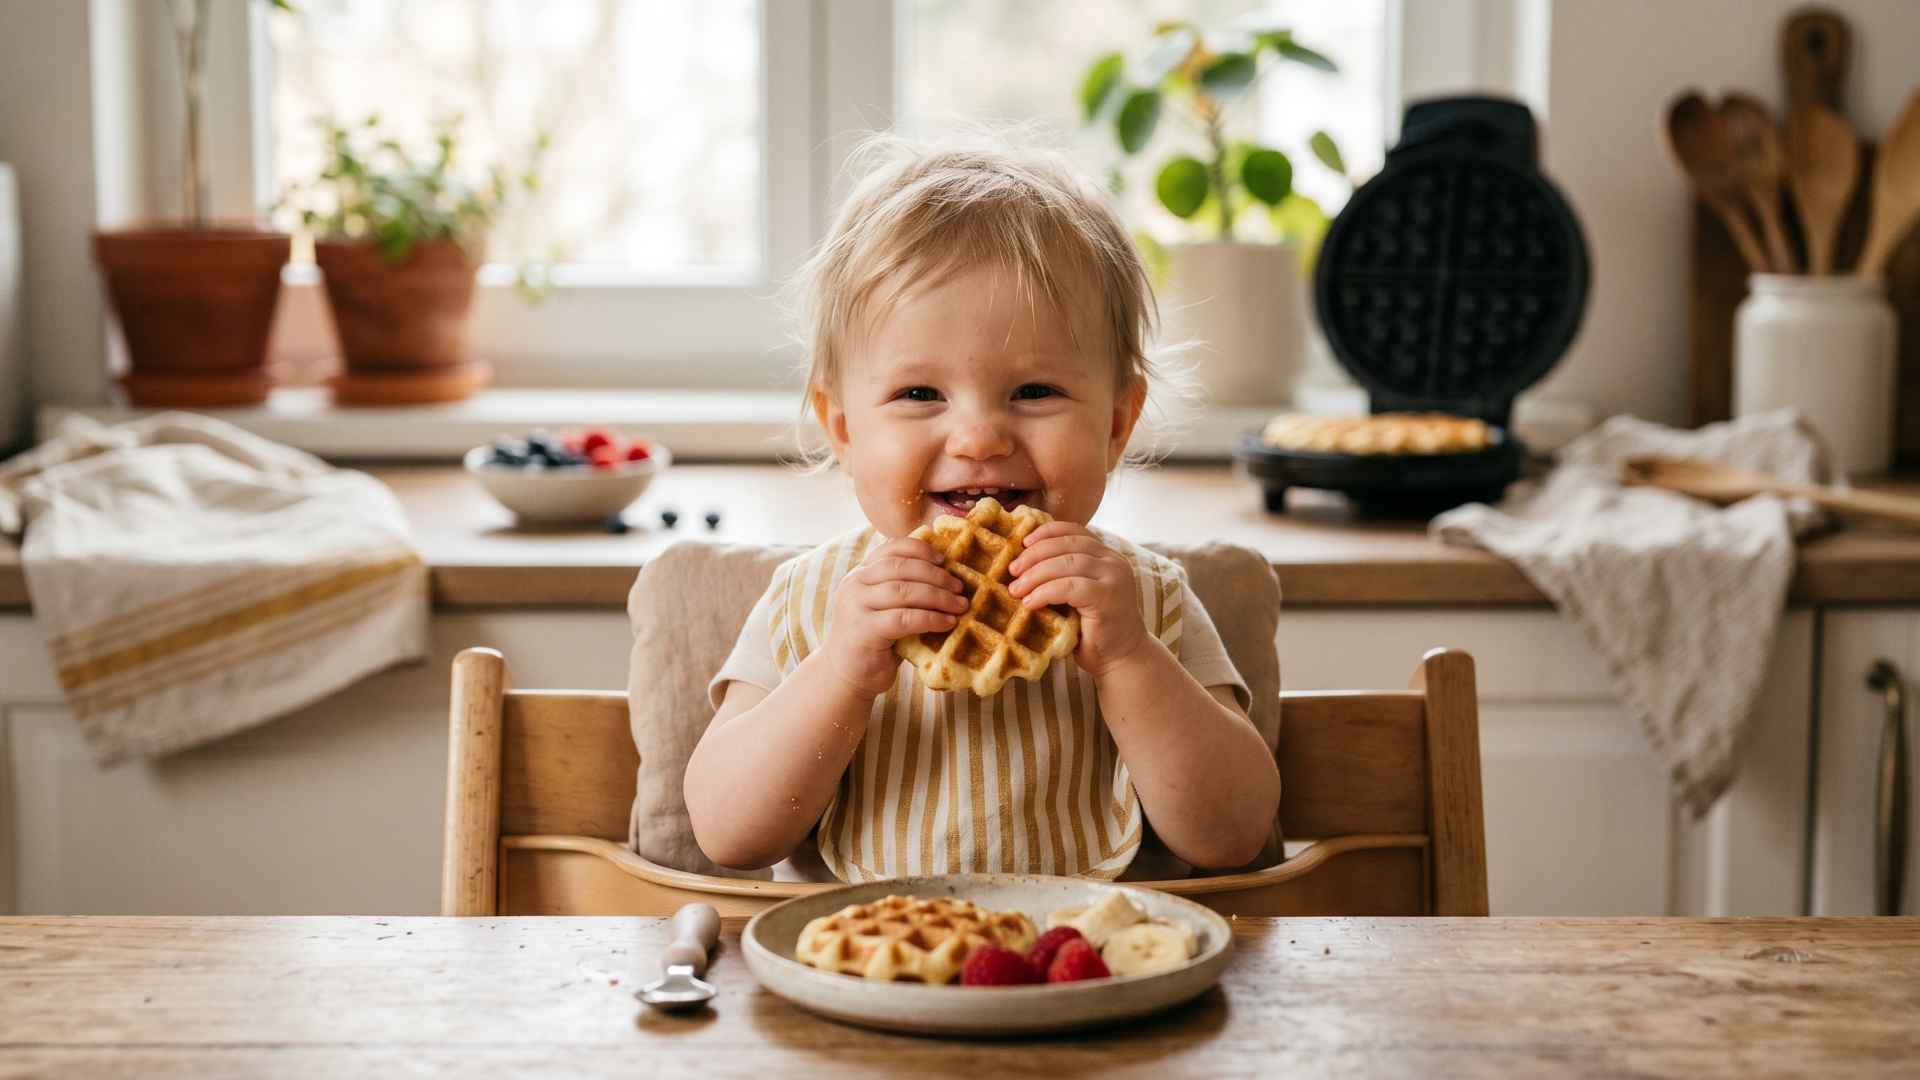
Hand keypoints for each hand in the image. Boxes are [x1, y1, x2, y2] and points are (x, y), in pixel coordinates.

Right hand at [820, 537, 968, 697]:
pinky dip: (931, 618)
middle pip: (901, 567)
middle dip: (936, 575)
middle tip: (959, 587)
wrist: (845, 677)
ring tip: (959, 605)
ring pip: (904, 591)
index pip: (891, 548)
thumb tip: (948, 579)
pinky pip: (905, 618)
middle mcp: (854, 584)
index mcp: (859, 574)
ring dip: (938, 597)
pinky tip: (947, 623)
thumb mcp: (885, 609)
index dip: (921, 549)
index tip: (945, 560)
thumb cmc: (874, 642)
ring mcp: (857, 606)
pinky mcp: (865, 630)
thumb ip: (903, 590)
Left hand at [1008, 523, 1148, 677]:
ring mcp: (1113, 578)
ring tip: (1016, 589)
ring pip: (1067, 563)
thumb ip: (1062, 575)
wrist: (1122, 658)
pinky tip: (1031, 603)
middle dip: (1034, 555)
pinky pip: (1070, 587)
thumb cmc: (1093, 629)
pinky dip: (1046, 592)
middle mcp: (1113, 562)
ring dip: (1036, 574)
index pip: (1074, 530)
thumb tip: (1020, 564)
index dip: (1046, 532)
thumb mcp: (1078, 594)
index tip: (1023, 543)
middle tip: (1013, 570)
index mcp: (1106, 555)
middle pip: (1067, 544)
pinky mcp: (1107, 598)